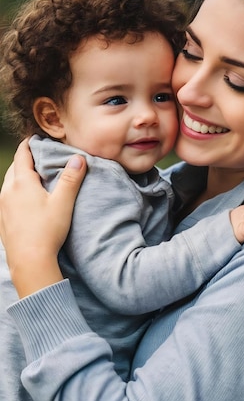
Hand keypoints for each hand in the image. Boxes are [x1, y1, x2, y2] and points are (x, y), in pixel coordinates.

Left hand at [0, 138, 86, 296]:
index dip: (28, 145)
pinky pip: (6, 199)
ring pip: (8, 184)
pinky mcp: (2, 221)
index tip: (34, 138)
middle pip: (14, 168)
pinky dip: (14, 193)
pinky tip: (23, 201)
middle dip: (23, 159)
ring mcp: (3, 207)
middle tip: (36, 156)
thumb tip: (79, 158)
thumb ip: (71, 179)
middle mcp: (8, 192)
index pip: (22, 155)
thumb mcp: (63, 202)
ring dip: (18, 177)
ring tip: (31, 178)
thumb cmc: (47, 231)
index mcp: (22, 183)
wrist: (29, 261)